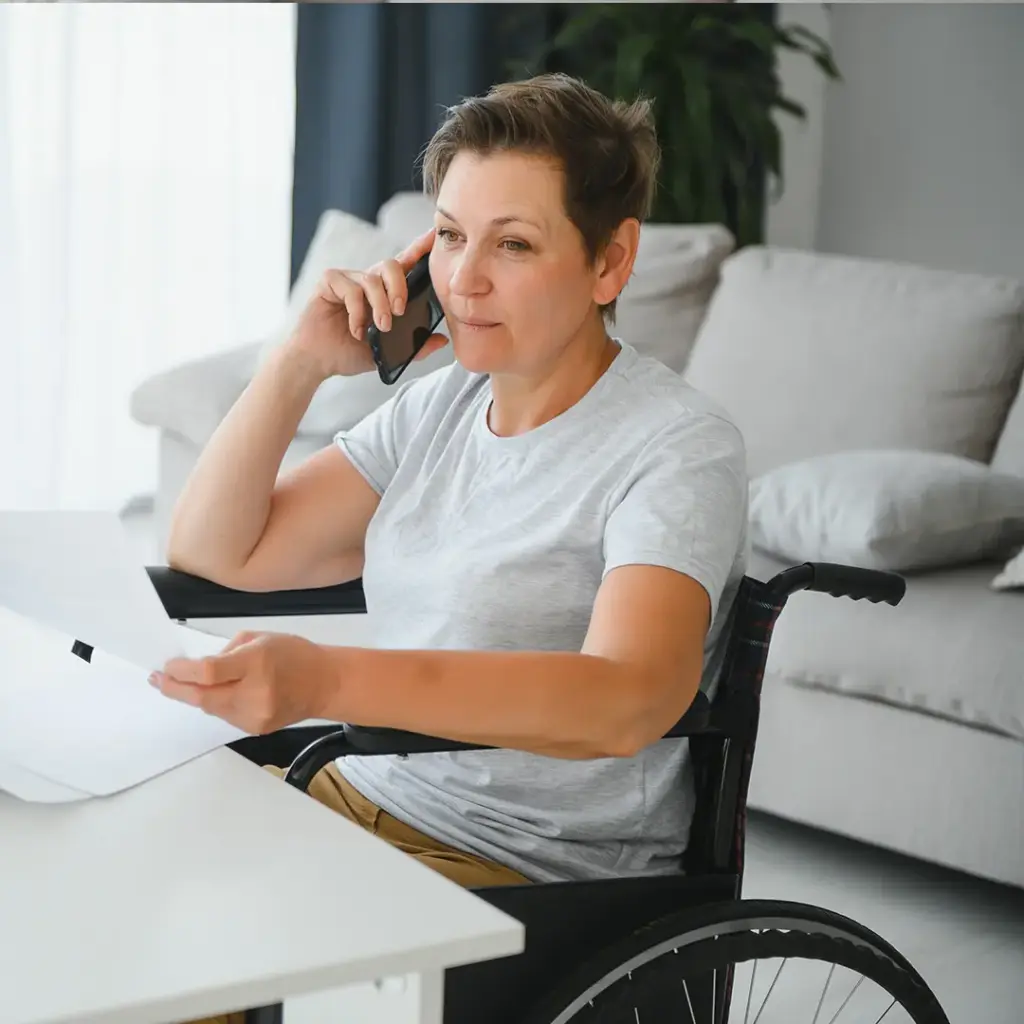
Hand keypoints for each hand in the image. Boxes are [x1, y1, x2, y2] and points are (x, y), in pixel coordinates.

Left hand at [150, 631, 334, 733]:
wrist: (324, 684)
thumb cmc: (295, 655)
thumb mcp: (261, 638)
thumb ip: (228, 651)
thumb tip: (201, 666)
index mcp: (257, 664)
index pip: (209, 672)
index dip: (182, 671)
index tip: (167, 667)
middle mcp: (255, 693)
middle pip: (203, 697)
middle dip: (176, 689)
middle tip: (159, 680)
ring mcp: (255, 715)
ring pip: (211, 708)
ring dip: (198, 695)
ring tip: (190, 683)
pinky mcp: (255, 729)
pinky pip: (225, 716)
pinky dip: (217, 703)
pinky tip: (222, 692)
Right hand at [284, 227, 448, 379]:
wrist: (319, 362)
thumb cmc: (349, 353)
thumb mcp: (389, 352)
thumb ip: (415, 346)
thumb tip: (442, 340)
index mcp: (382, 291)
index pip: (404, 265)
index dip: (419, 248)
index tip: (434, 236)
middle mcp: (366, 280)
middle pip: (391, 265)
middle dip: (400, 287)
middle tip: (400, 311)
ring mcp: (347, 278)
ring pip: (372, 279)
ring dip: (379, 306)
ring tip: (381, 328)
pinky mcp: (329, 281)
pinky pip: (351, 289)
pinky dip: (357, 312)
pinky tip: (355, 330)